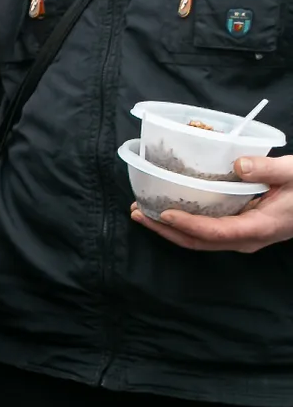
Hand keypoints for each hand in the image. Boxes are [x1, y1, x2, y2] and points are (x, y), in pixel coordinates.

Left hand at [130, 155, 292, 252]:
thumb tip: (238, 165)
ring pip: (199, 240)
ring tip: (141, 211)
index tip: (163, 212)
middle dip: (164, 230)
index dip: (187, 224)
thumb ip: (268, 169)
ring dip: (168, 228)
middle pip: (198, 242)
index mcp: (259, 228)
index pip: (216, 233)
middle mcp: (246, 239)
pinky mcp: (239, 230)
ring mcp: (242, 237)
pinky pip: (205, 232)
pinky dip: (183, 223)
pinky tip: (165, 208)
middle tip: (137, 212)